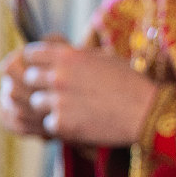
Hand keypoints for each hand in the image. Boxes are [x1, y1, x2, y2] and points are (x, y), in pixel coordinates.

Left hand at [0, 40, 160, 146]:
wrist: (146, 112)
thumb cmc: (130, 83)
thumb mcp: (104, 57)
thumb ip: (76, 54)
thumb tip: (56, 51)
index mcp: (68, 56)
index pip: (31, 54)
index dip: (37, 62)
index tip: (44, 69)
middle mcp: (58, 76)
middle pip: (29, 78)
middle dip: (42, 85)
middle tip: (61, 92)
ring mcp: (58, 101)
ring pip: (36, 103)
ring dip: (50, 106)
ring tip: (75, 108)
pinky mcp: (62, 124)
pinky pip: (49, 123)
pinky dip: (62, 125)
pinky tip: (82, 122)